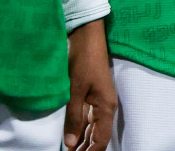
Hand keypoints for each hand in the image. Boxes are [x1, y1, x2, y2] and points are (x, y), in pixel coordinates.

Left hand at [64, 18, 116, 150]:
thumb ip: (73, 117)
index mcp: (106, 107)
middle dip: (85, 149)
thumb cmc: (83, 60)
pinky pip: (88, 118)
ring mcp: (99, 101)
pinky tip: (71, 134)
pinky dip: (80, 128)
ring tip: (68, 150)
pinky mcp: (92, 95)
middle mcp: (105, 107)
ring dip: (82, 140)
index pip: (101, 139)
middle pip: (97, 136)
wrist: (87, 36)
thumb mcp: (75, 90)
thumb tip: (69, 143)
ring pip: (92, 128)